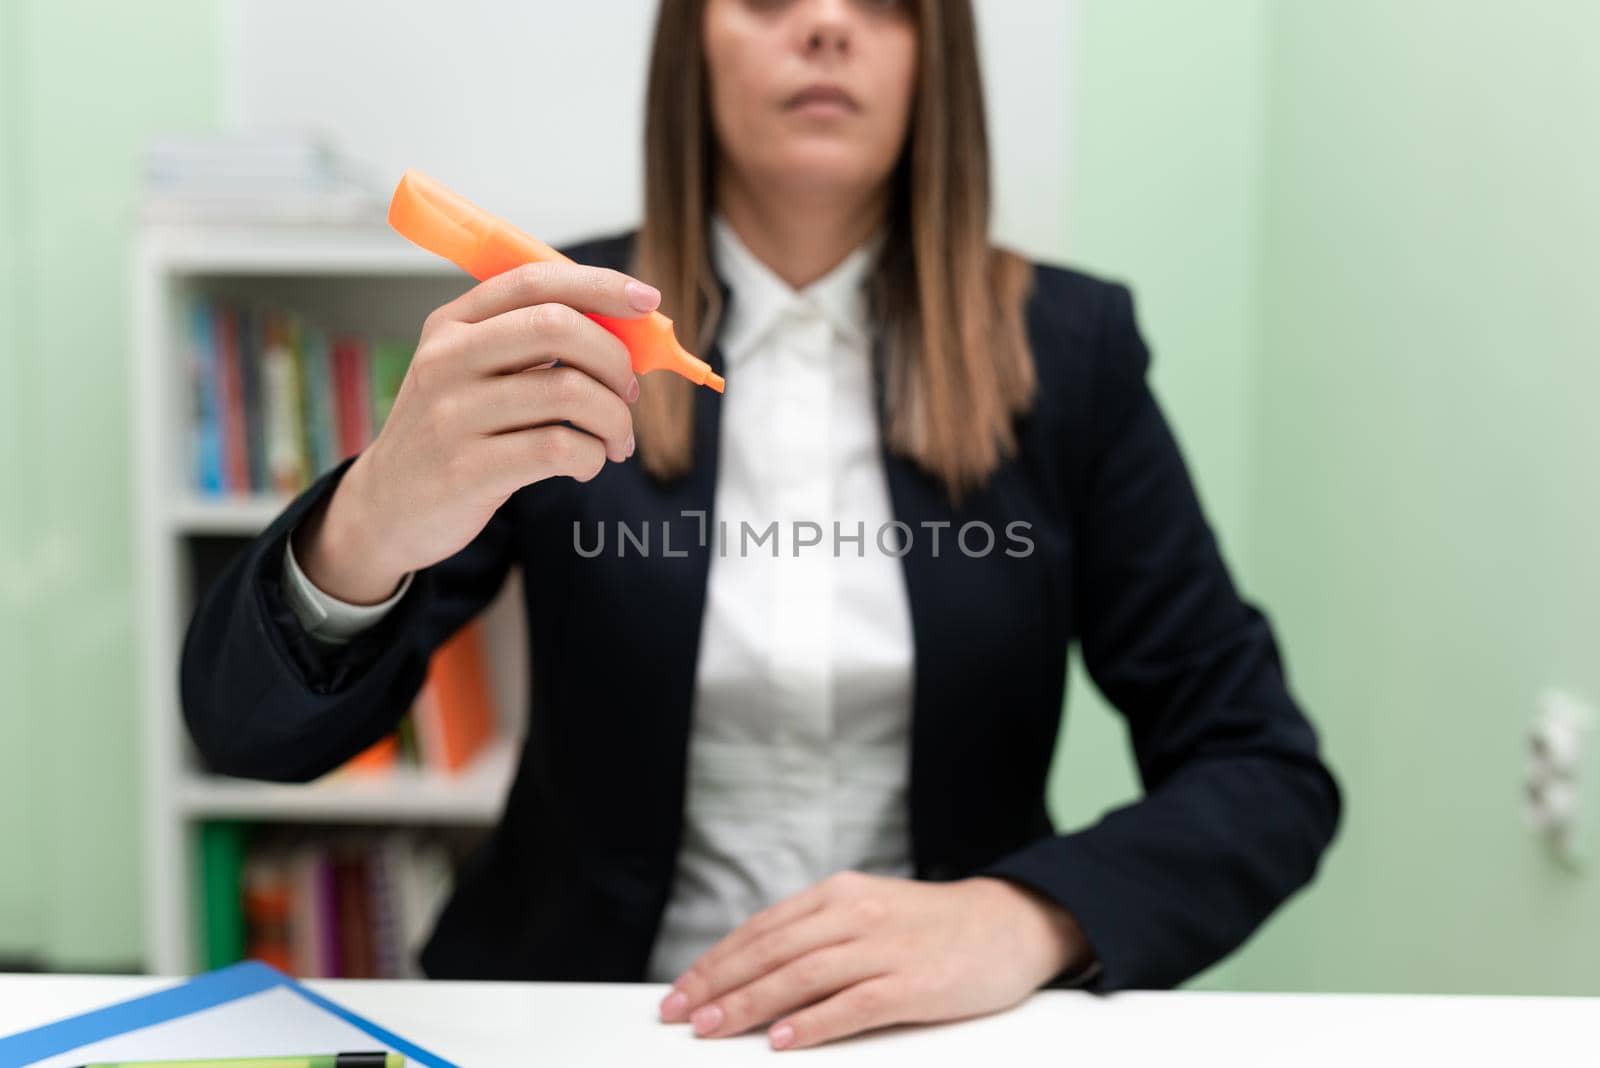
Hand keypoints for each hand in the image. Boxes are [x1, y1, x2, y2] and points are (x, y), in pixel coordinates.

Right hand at [295, 262, 659, 602]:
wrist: (387, 507)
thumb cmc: (452, 432)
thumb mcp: (472, 372)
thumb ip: (531, 343)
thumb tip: (626, 328)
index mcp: (452, 324)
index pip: (534, 281)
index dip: (599, 285)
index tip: (646, 300)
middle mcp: (447, 360)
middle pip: (557, 327)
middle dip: (615, 358)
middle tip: (628, 392)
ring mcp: (452, 415)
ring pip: (569, 393)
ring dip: (614, 419)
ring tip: (616, 440)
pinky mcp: (466, 470)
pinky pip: (558, 449)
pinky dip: (592, 456)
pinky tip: (587, 464)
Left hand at [657, 871, 1092, 1050]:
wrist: (1008, 924)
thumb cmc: (930, 927)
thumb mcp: (866, 912)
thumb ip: (816, 934)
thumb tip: (753, 970)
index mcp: (838, 894)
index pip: (761, 930)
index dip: (715, 961)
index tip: (680, 991)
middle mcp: (855, 915)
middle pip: (771, 952)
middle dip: (718, 986)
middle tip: (680, 1015)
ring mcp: (884, 949)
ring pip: (801, 977)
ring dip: (750, 1004)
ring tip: (713, 1028)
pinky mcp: (913, 985)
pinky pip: (854, 1005)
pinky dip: (815, 1024)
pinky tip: (784, 1041)